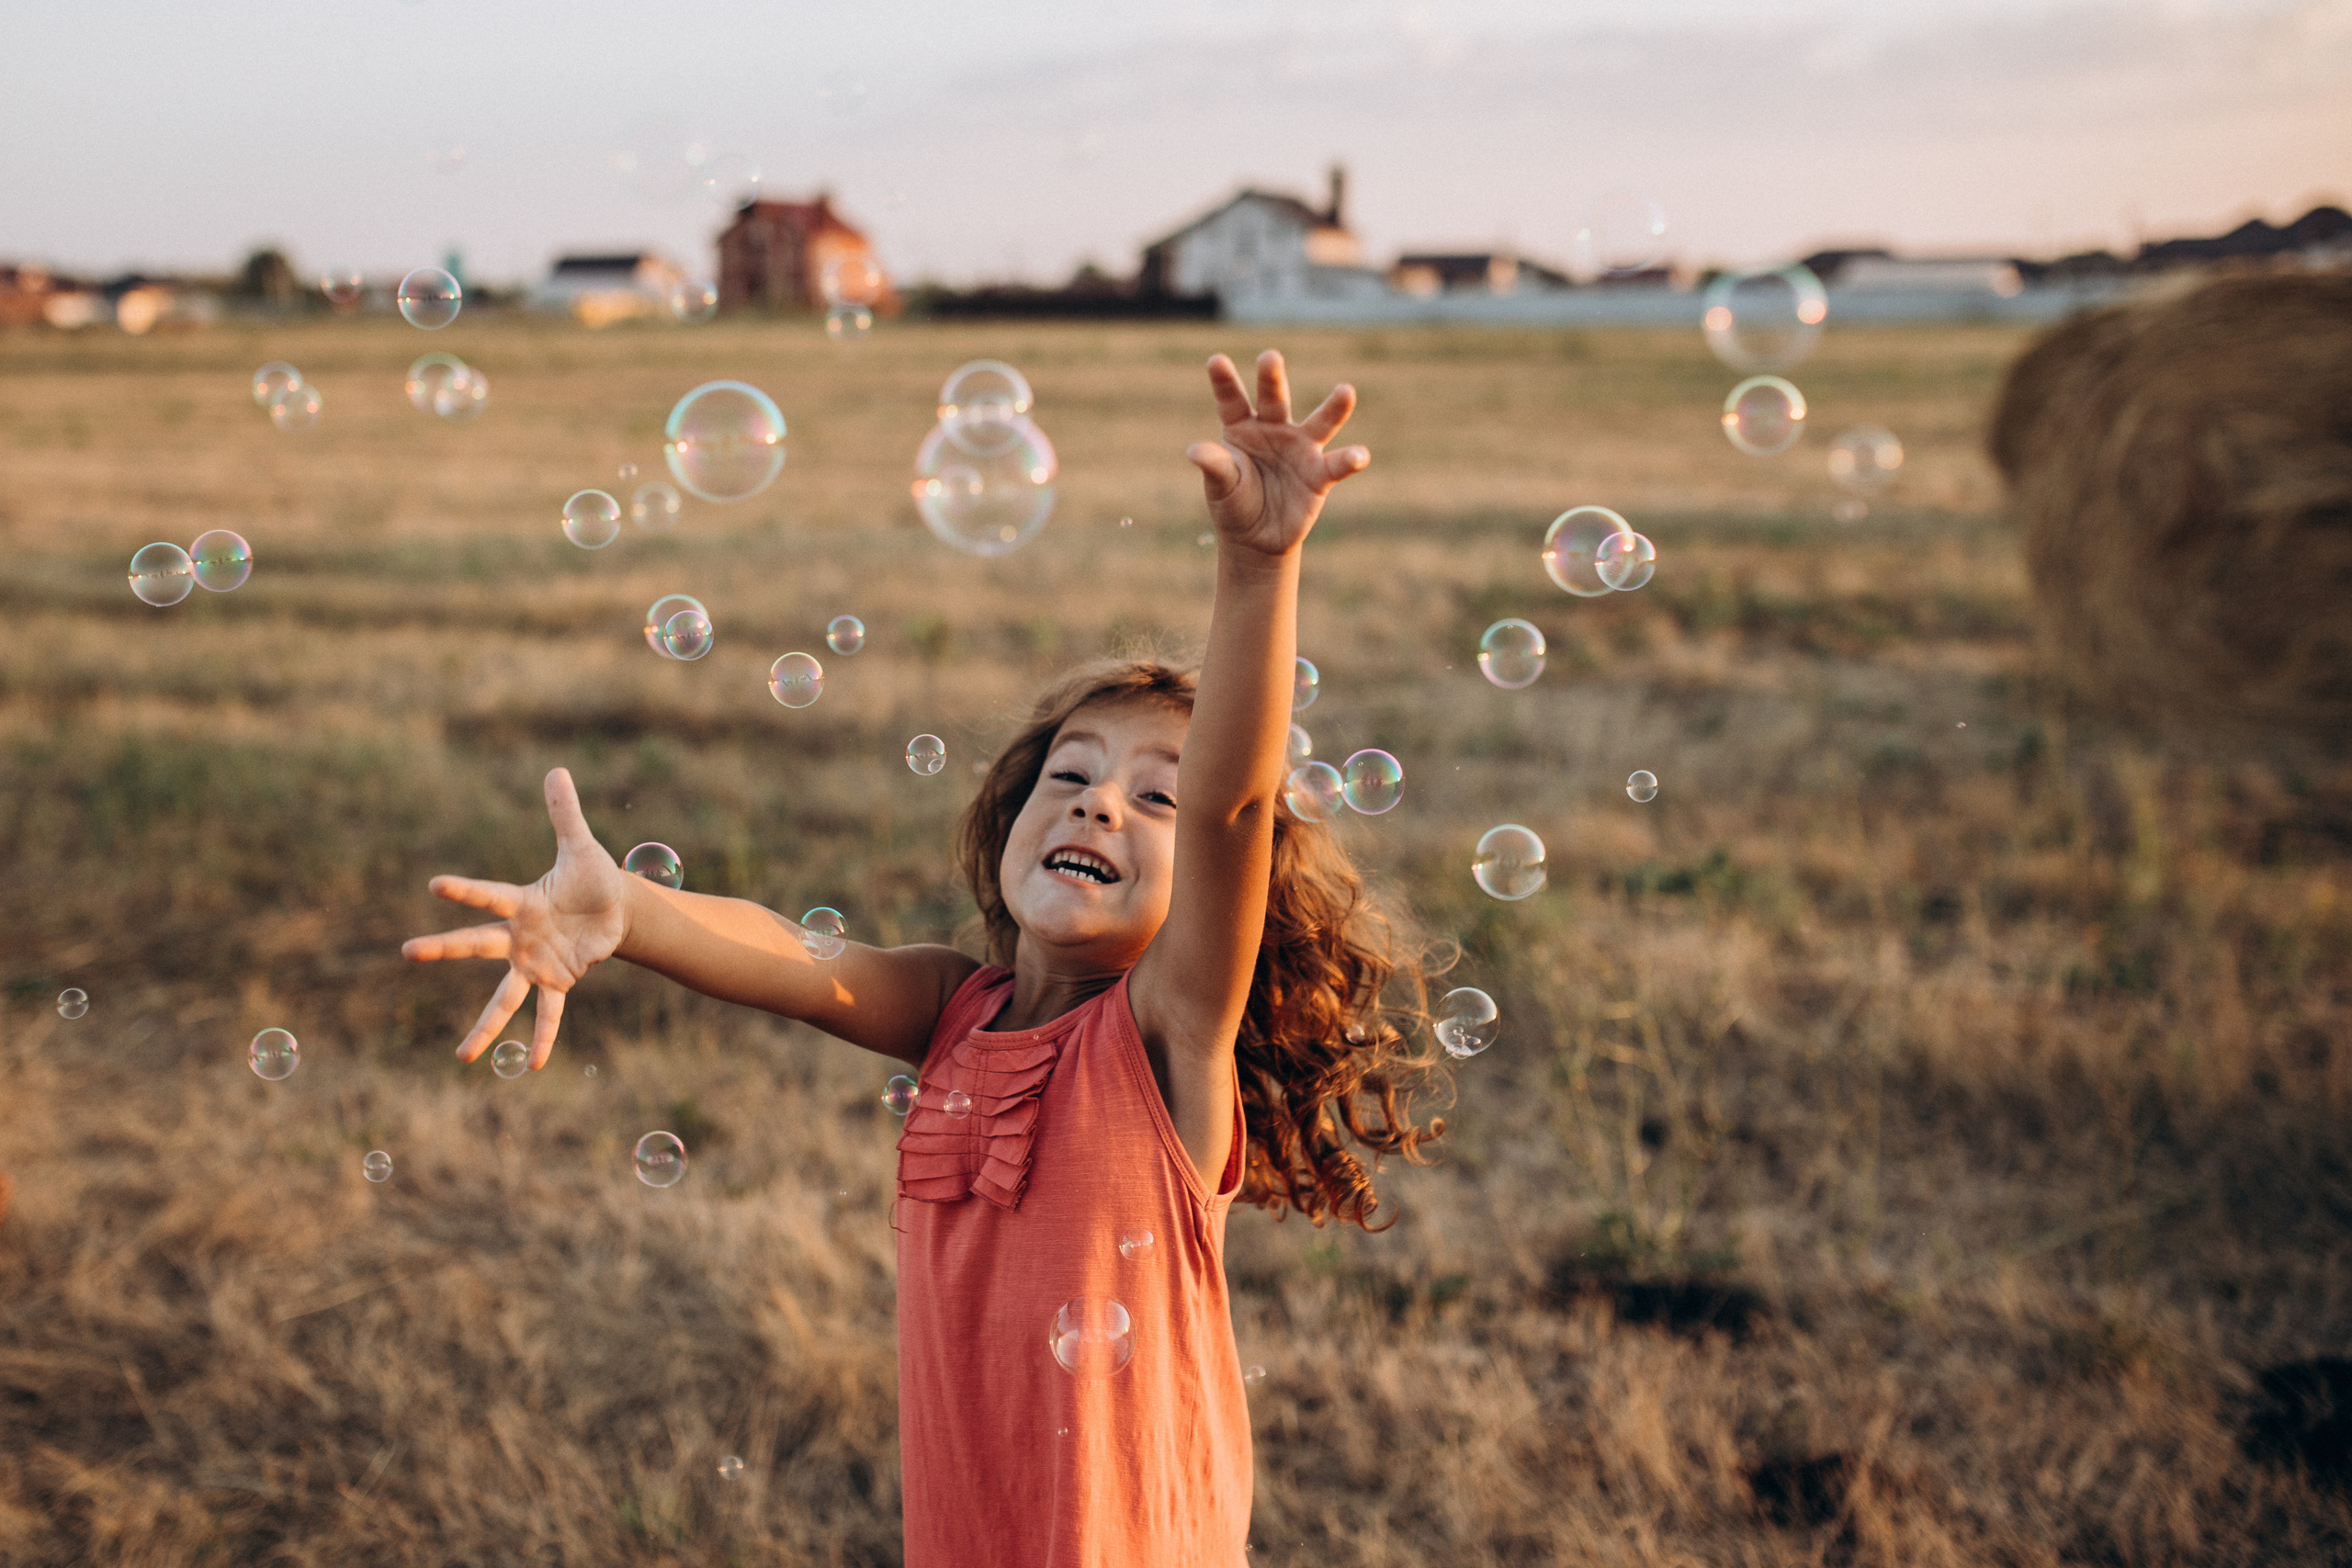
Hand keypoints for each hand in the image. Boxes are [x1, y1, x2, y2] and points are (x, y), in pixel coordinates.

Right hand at [400, 768, 628, 1068]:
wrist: (613, 910)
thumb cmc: (590, 877)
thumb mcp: (581, 846)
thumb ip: (565, 812)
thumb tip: (556, 769)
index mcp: (521, 903)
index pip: (489, 895)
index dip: (466, 891)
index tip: (436, 885)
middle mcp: (519, 937)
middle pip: (477, 944)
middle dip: (444, 948)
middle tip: (407, 951)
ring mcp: (534, 964)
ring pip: (504, 998)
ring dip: (485, 1027)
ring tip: (463, 1057)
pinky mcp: (558, 981)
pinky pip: (549, 1014)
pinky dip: (543, 1038)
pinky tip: (534, 1064)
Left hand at [1185, 349, 1369, 556]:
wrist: (1257, 538)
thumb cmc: (1234, 504)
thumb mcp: (1221, 486)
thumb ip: (1214, 466)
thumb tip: (1193, 450)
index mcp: (1241, 428)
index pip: (1231, 401)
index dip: (1224, 382)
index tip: (1215, 360)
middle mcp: (1273, 429)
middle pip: (1274, 399)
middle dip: (1271, 379)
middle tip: (1269, 357)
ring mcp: (1300, 448)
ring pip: (1320, 423)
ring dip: (1334, 408)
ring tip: (1346, 390)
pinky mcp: (1319, 474)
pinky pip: (1337, 464)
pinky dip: (1350, 460)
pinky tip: (1359, 456)